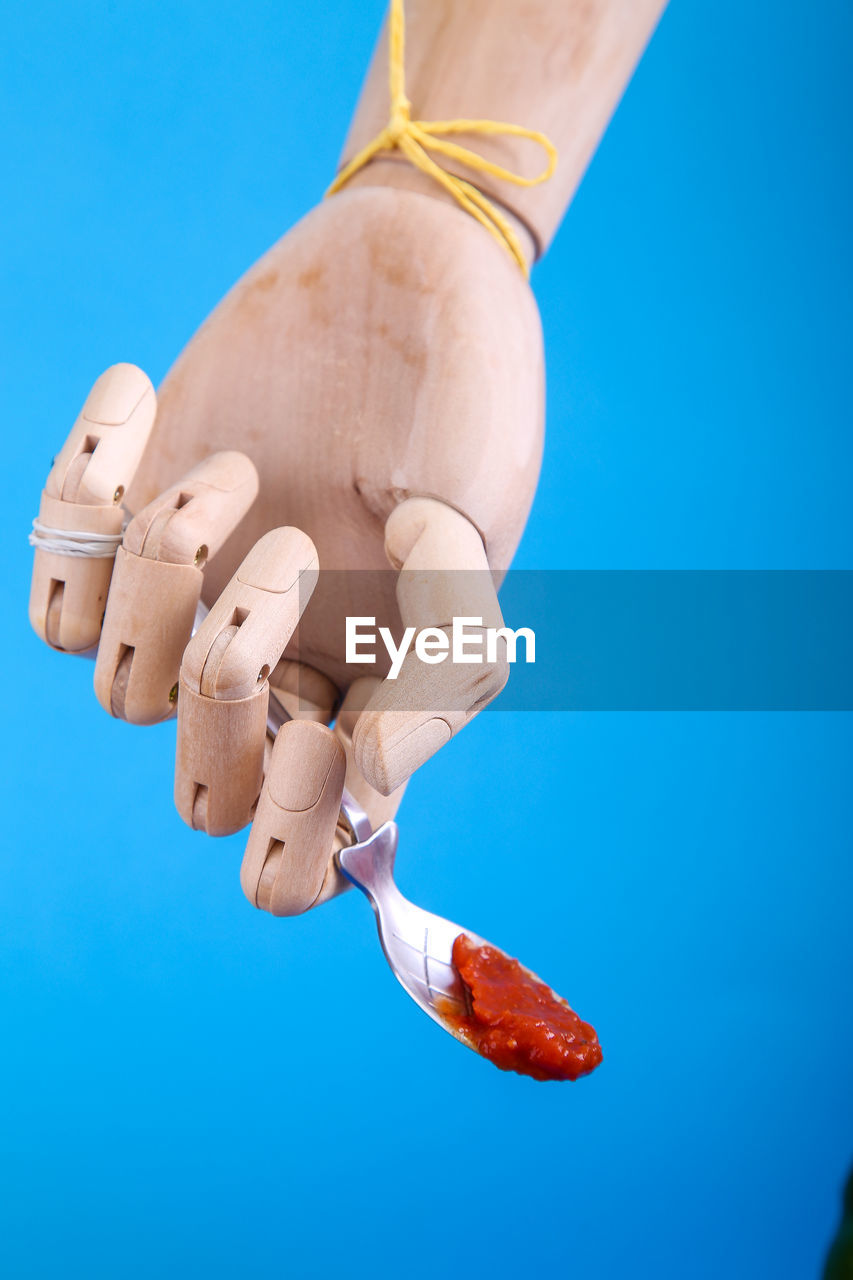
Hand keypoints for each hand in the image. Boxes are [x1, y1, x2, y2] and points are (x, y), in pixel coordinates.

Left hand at [29, 182, 543, 914]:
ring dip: (165, 569)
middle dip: (224, 694)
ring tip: (241, 464)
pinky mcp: (127, 526)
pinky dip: (77, 490)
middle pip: (199, 791)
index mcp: (366, 704)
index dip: (292, 838)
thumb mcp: (471, 533)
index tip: (317, 739)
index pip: (297, 861)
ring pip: (113, 690)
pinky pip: (50, 581)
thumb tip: (370, 791)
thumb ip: (437, 667)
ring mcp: (193, 609)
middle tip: (293, 555)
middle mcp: (276, 674)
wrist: (402, 266)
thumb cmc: (460, 399)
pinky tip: (138, 397)